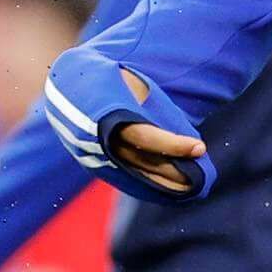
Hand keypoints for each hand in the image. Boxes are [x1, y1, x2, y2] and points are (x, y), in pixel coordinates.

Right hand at [101, 66, 202, 196]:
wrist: (66, 91)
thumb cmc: (106, 80)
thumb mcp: (129, 83)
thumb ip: (151, 104)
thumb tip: (180, 127)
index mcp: (108, 116)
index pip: (146, 137)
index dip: (174, 145)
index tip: (200, 147)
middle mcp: (102, 141)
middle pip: (145, 162)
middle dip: (176, 170)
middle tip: (204, 175)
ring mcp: (98, 157)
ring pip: (137, 175)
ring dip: (166, 184)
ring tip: (195, 187)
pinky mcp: (98, 166)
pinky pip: (129, 180)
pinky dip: (151, 186)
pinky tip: (173, 191)